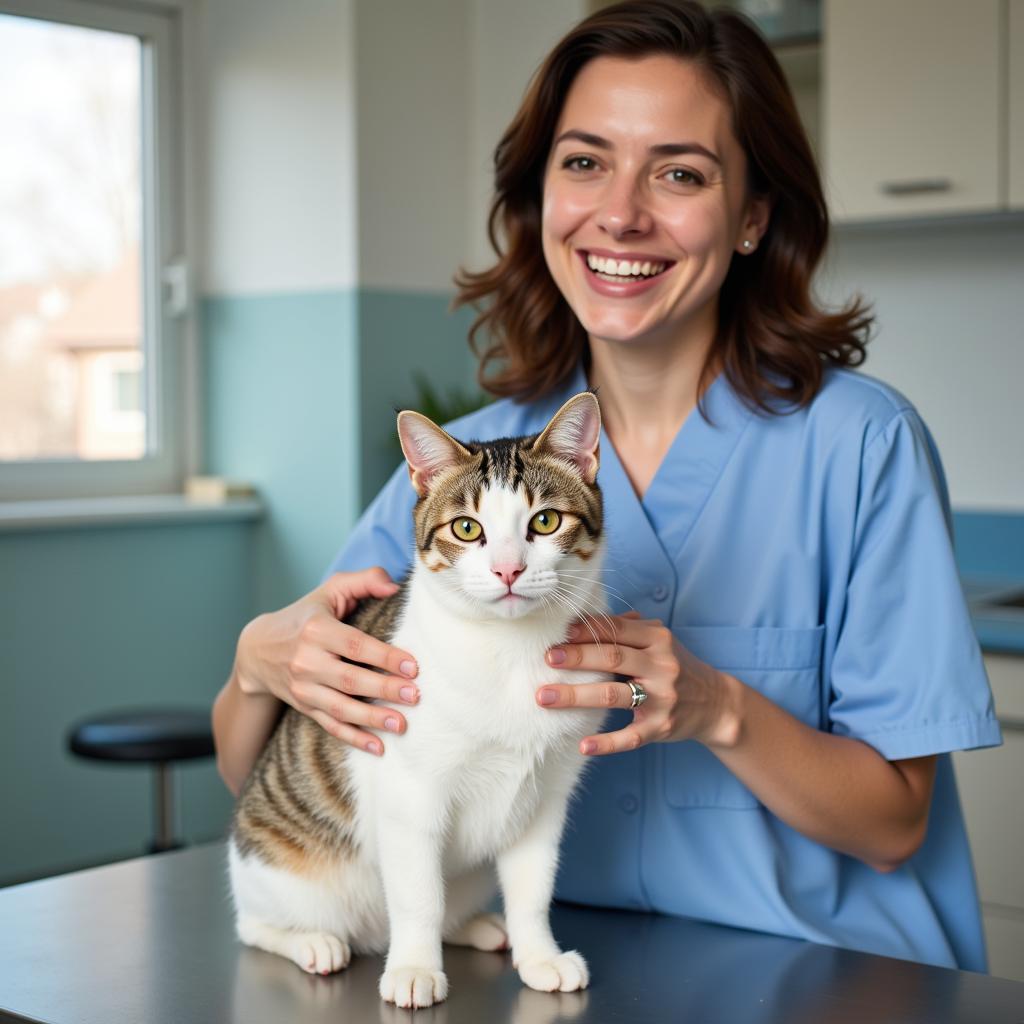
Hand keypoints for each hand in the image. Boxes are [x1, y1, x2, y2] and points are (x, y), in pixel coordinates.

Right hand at [234, 567, 419, 754]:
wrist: (257, 649)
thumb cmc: (306, 615)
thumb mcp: (330, 590)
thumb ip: (364, 580)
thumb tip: (395, 585)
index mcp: (317, 629)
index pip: (355, 645)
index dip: (385, 657)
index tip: (413, 666)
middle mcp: (306, 660)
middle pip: (350, 679)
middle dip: (384, 690)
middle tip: (416, 696)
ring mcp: (303, 687)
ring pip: (340, 707)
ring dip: (372, 719)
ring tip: (401, 724)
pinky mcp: (304, 706)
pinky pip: (330, 726)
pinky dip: (353, 738)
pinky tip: (378, 747)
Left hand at [536, 612, 739, 755]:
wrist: (716, 703)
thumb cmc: (676, 667)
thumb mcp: (659, 642)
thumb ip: (628, 628)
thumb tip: (586, 617)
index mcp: (658, 639)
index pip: (617, 629)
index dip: (587, 630)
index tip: (558, 633)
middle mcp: (661, 666)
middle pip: (612, 657)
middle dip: (576, 657)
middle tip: (547, 658)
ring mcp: (662, 698)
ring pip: (613, 695)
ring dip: (576, 695)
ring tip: (545, 697)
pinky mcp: (661, 728)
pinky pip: (630, 736)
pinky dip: (606, 742)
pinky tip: (582, 745)